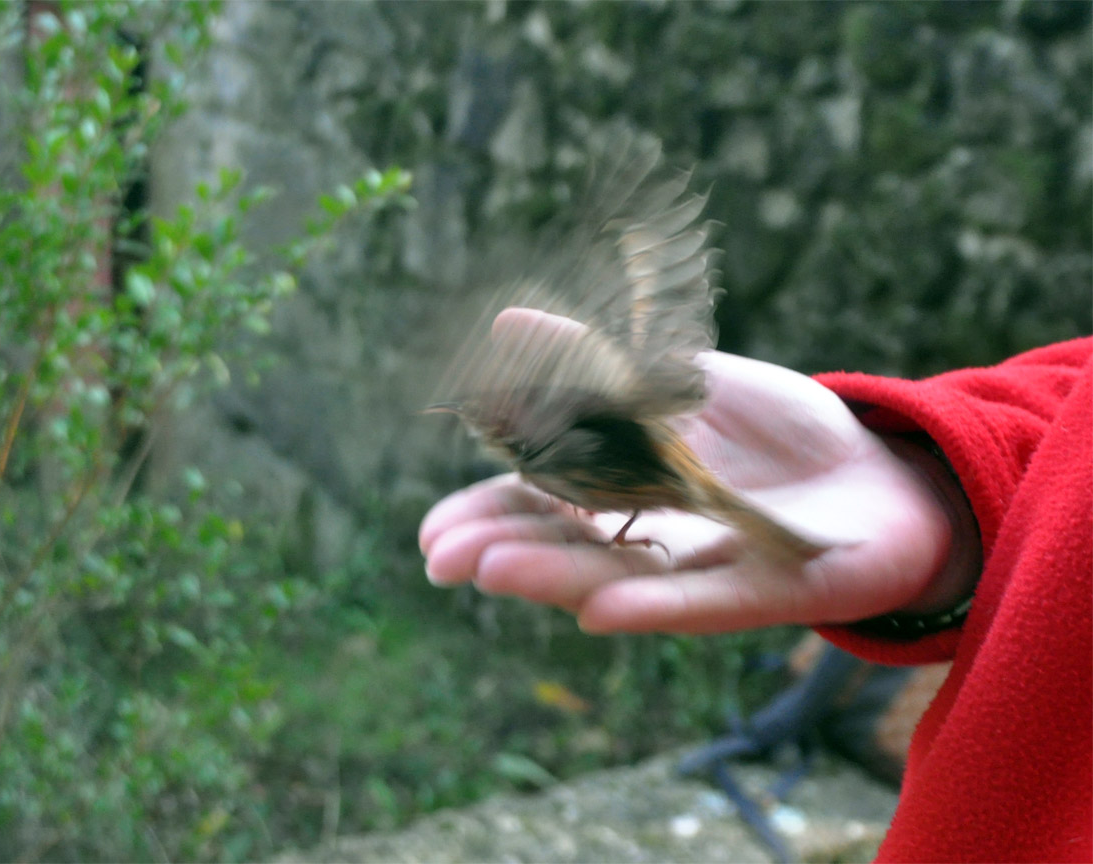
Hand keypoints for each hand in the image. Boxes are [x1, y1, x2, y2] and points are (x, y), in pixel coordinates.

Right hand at [419, 310, 974, 634]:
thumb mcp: (685, 378)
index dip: (489, 515)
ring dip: (555, 577)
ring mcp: (704, 569)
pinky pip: (700, 602)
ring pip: (619, 576)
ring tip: (491, 573)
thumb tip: (505, 320)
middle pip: (567, 547)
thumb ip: (601, 363)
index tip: (432, 531)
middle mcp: (654, 537)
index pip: (542, 506)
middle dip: (504, 550)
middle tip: (440, 560)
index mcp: (630, 488)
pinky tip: (596, 611)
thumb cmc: (782, 431)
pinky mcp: (765, 593)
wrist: (886, 469)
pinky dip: (650, 604)